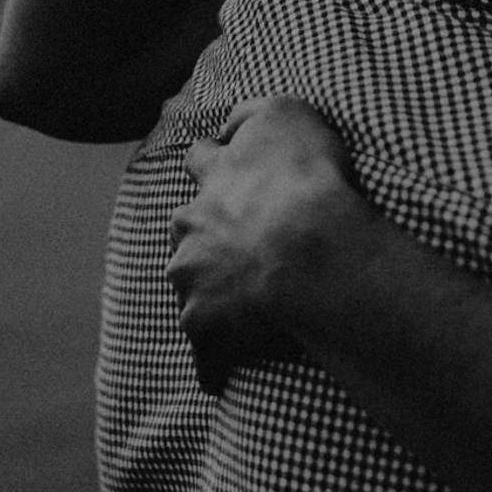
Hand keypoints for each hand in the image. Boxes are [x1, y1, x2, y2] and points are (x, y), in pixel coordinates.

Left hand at [166, 96, 370, 382]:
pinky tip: (222, 378)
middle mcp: (191, 227)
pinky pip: (205, 354)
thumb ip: (252, 112)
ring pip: (187, 288)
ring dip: (205, 296)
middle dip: (201, 236)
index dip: (212, 166)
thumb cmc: (305, 177)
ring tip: (233, 313)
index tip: (218, 172)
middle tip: (230, 246)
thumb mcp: (286, 113)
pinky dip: (212, 364)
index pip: (202, 163)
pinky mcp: (205, 326)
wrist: (306, 244)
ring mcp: (192, 279)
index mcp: (212, 180)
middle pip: (185, 229)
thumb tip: (229, 123)